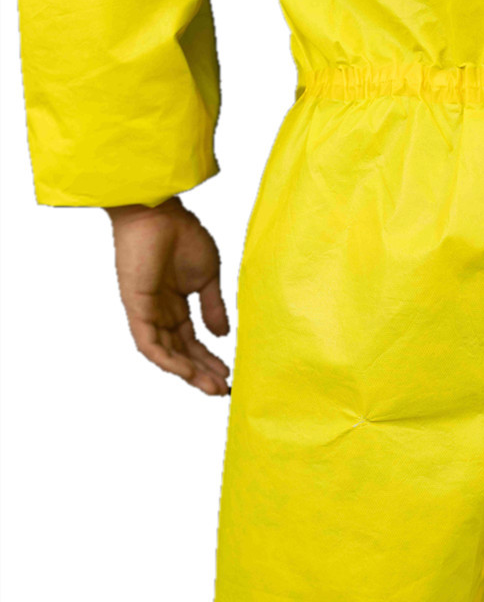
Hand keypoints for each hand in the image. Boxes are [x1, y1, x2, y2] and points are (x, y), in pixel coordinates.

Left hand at [106, 196, 230, 395]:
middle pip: (181, 352)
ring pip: (166, 354)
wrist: (159, 212)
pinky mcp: (137, 309)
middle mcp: (160, 312)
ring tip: (212, 387)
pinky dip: (168, 361)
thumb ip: (213, 308)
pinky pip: (149, 344)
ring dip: (188, 373)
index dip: (209, 359)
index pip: (191, 340)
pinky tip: (187, 372)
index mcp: (176, 304)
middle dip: (202, 372)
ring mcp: (147, 312)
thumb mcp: (208, 278)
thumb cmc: (182, 235)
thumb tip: (222, 335)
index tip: (229, 374)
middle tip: (223, 389)